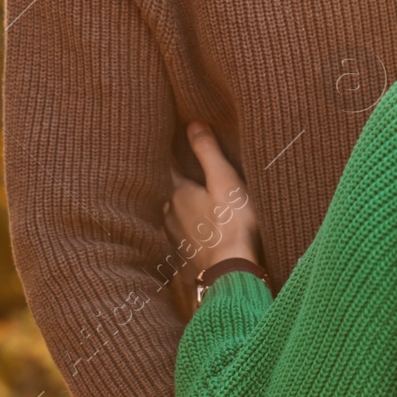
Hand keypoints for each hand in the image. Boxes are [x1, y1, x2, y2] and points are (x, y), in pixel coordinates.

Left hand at [164, 122, 259, 273]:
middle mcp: (168, 214)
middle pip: (164, 191)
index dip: (167, 155)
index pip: (165, 167)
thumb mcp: (225, 180)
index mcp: (178, 192)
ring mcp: (173, 237)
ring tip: (186, 197)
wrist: (231, 273)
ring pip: (170, 214)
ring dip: (176, 205)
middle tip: (175, 168)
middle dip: (170, 180)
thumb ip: (208, 152)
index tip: (164, 141)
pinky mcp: (182, 256)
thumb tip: (193, 123)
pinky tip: (194, 229)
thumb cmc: (232, 223)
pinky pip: (179, 235)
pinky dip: (184, 228)